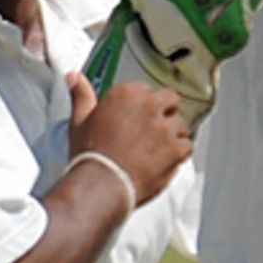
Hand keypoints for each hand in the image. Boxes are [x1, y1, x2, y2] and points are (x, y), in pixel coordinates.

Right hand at [66, 74, 190, 206]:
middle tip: (153, 129)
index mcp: (127, 94)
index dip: (142, 104)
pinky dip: (180, 153)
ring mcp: (165, 128)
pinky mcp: (176, 149)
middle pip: (170, 100)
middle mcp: (149, 106)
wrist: (100, 185)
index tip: (136, 116)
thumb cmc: (91, 155)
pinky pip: (188, 146)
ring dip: (173, 134)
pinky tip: (167, 160)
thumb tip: (74, 77)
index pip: (145, 89)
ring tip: (159, 149)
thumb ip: (81, 95)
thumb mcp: (80, 121)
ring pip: (181, 125)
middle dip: (164, 112)